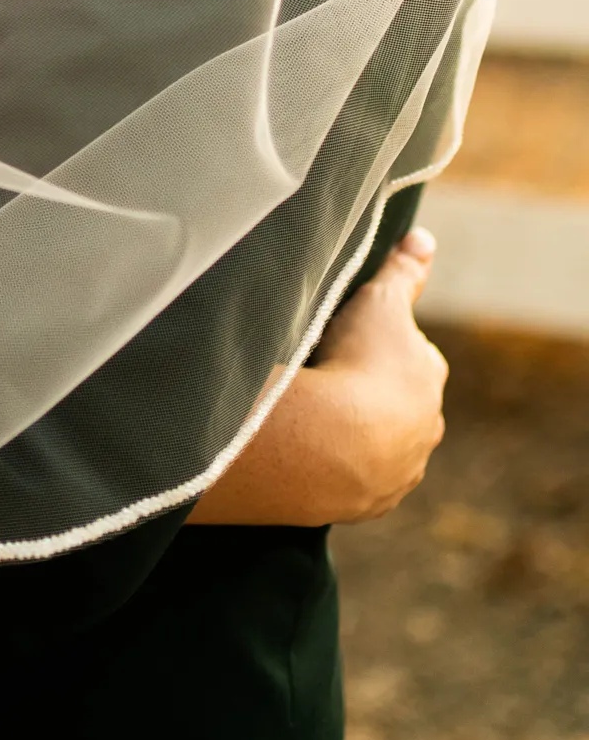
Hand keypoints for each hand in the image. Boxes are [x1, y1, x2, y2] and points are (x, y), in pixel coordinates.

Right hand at [309, 225, 447, 519]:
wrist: (332, 443)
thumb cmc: (358, 363)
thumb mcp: (379, 301)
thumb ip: (403, 271)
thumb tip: (423, 238)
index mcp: (428, 378)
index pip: (416, 356)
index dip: (386, 343)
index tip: (356, 339)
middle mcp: (425, 428)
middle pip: (401, 403)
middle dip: (373, 391)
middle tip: (331, 374)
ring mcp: (400, 469)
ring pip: (381, 444)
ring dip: (356, 431)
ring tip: (315, 414)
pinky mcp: (370, 501)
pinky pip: (356, 479)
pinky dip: (339, 466)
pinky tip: (311, 449)